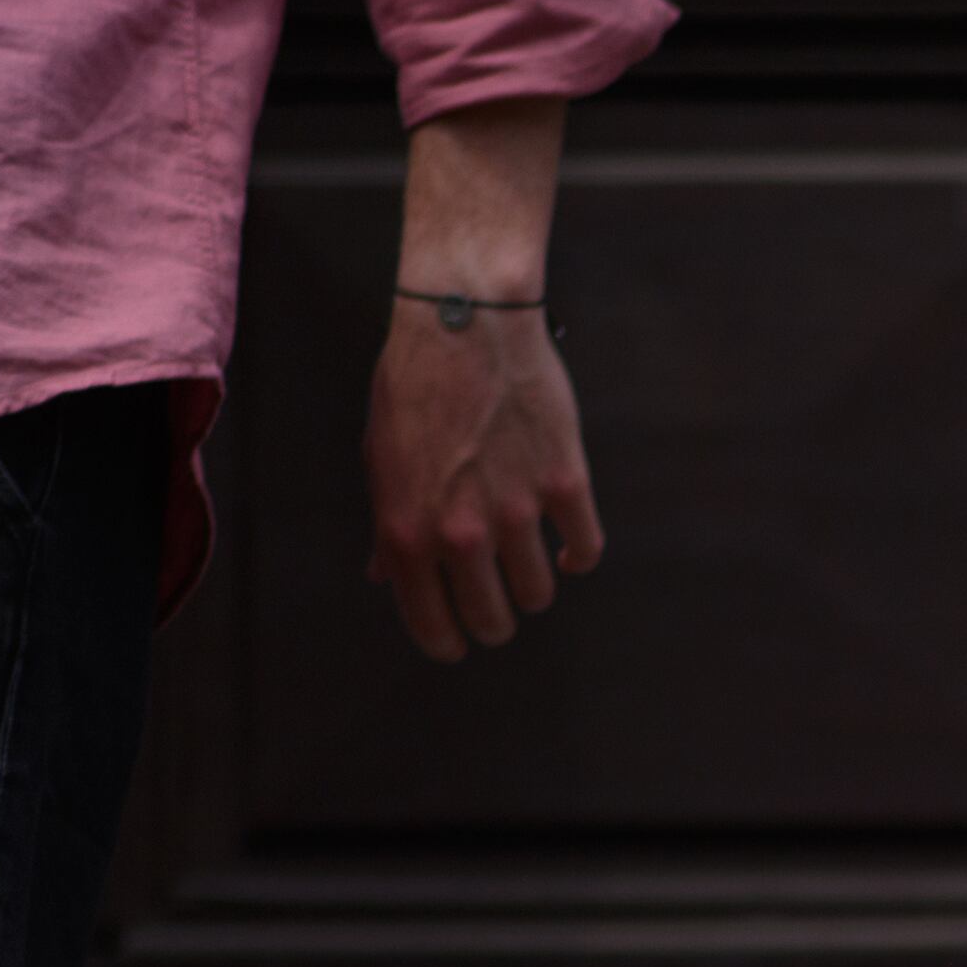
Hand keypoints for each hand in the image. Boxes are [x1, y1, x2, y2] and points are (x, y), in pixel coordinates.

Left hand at [367, 98, 594, 662]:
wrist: (464, 323)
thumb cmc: (414, 384)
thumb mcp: (382, 457)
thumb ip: (388, 525)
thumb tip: (386, 576)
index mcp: (409, 530)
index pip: (434, 624)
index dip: (449, 643)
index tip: (459, 641)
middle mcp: (462, 531)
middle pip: (495, 619)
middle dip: (495, 619)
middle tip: (498, 603)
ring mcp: (519, 511)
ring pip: (540, 592)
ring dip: (534, 585)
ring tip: (528, 561)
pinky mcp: (565, 484)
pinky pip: (584, 549)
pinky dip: (577, 557)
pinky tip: (568, 550)